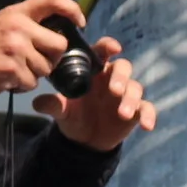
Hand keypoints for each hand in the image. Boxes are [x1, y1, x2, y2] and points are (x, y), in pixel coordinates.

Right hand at [0, 0, 88, 101]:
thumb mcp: (0, 25)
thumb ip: (26, 25)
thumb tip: (57, 32)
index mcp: (16, 13)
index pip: (52, 0)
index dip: (72, 9)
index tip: (80, 22)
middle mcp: (18, 27)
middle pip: (58, 43)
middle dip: (51, 57)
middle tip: (34, 62)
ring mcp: (15, 48)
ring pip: (46, 67)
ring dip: (34, 74)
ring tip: (14, 70)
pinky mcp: (12, 69)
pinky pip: (32, 81)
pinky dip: (23, 85)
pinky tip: (8, 79)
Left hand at [33, 36, 154, 149]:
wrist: (83, 140)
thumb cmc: (73, 115)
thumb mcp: (61, 111)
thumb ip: (52, 104)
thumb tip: (37, 102)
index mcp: (94, 71)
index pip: (103, 52)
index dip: (109, 46)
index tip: (113, 48)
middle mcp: (112, 79)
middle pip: (123, 67)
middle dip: (121, 76)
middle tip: (114, 89)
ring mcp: (126, 94)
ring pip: (135, 88)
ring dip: (131, 99)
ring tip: (123, 113)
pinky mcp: (136, 111)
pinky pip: (146, 109)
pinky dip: (149, 116)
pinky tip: (147, 126)